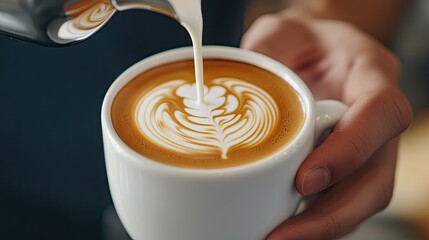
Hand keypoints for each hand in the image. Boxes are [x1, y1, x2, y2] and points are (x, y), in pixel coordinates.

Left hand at [242, 9, 412, 239]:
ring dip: (321, 227)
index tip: (304, 181)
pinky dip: (314, 221)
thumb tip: (221, 97)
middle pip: (377, 177)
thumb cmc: (300, 39)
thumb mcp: (280, 32)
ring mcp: (365, 147)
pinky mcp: (345, 166)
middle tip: (282, 235)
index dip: (350, 153)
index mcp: (371, 76)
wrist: (314, 48)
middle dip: (332, 215)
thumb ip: (263, 57)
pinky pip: (340, 199)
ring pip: (361, 198)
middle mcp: (375, 120)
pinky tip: (283, 231)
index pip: (380, 115)